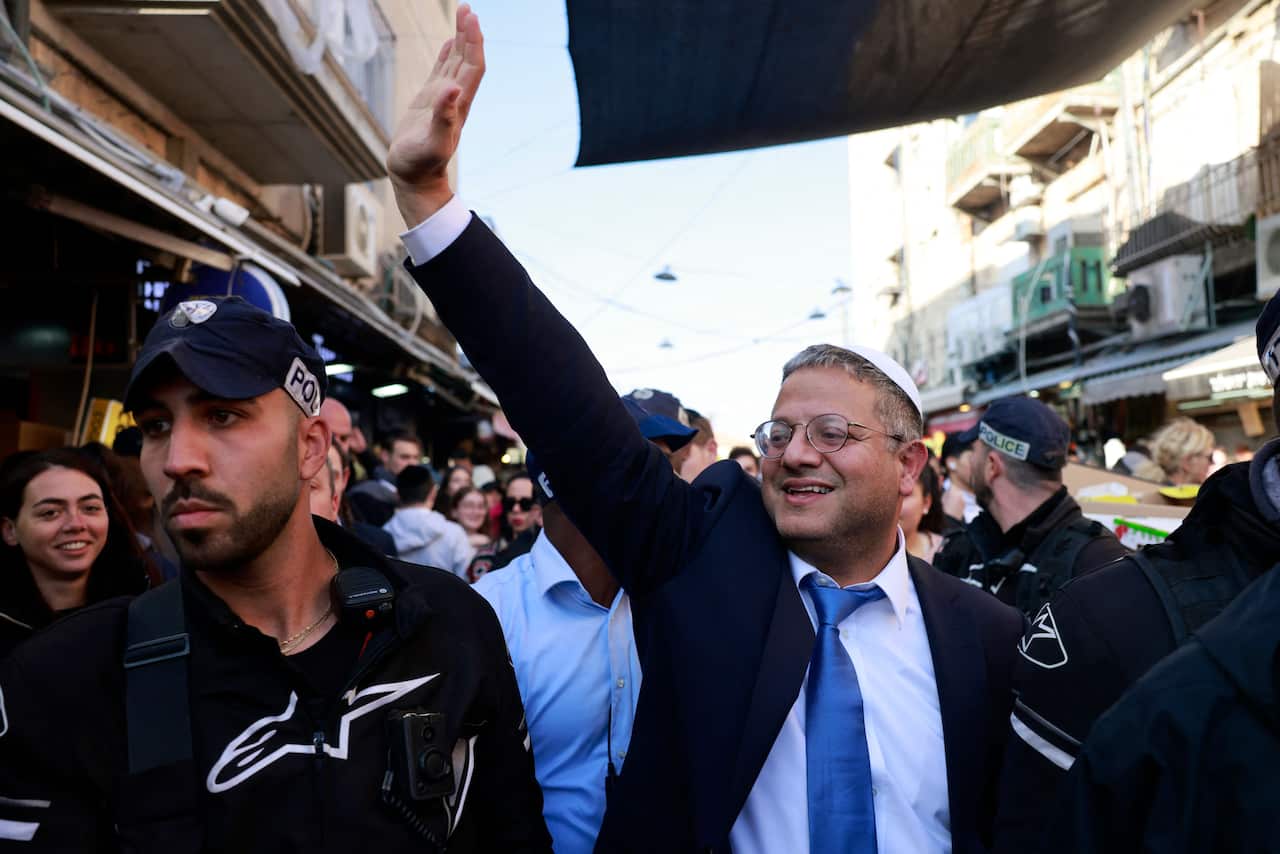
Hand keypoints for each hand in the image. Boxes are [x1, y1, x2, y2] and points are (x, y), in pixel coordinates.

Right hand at [387, 3, 484, 226]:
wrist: (415, 179)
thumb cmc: (422, 165)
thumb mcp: (434, 144)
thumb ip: (444, 118)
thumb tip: (453, 89)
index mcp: (458, 105)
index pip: (471, 67)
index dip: (473, 43)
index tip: (471, 18)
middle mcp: (454, 99)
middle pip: (467, 59)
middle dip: (468, 33)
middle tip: (466, 8)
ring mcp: (442, 99)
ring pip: (455, 62)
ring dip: (460, 39)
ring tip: (463, 15)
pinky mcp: (428, 102)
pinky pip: (441, 71)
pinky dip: (447, 54)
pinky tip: (449, 42)